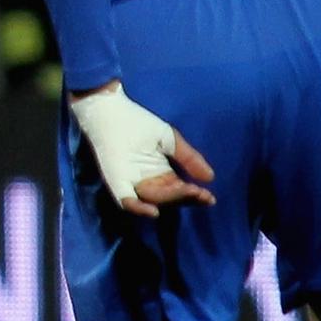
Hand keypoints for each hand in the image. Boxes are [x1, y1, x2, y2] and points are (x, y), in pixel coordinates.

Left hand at [70, 82, 213, 215]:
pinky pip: (124, 199)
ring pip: (152, 199)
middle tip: (201, 194)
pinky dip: (137, 207)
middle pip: (168, 197)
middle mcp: (145, 181)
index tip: (209, 197)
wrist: (110, 109)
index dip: (194, 195)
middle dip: (186, 198)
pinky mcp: (114, 179)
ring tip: (189, 192)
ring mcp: (130, 181)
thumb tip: (210, 178)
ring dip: (171, 199)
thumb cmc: (137, 122)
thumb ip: (189, 158)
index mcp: (159, 173)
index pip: (179, 190)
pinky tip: (153, 211)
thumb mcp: (170, 140)